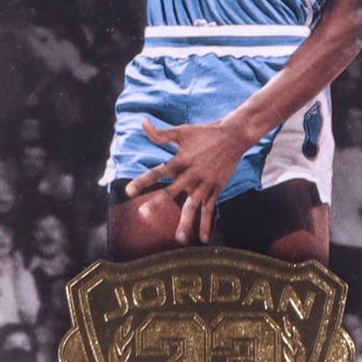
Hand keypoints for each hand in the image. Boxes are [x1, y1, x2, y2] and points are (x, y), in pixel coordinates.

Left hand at [126, 114, 248, 243]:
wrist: (233, 136)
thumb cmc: (204, 133)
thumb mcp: (182, 131)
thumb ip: (160, 133)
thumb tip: (142, 122)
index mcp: (180, 160)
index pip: (157, 172)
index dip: (143, 181)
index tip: (129, 191)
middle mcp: (191, 174)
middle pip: (171, 191)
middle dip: (157, 203)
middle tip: (143, 214)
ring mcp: (204, 183)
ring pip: (193, 206)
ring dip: (186, 222)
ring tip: (180, 239)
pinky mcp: (216, 189)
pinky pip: (211, 209)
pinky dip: (208, 224)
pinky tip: (204, 240)